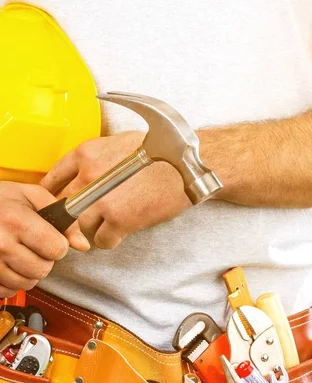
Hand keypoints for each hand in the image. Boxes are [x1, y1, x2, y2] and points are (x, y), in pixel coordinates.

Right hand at [0, 182, 89, 296]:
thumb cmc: (1, 200)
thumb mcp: (33, 196)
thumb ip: (64, 219)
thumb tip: (83, 245)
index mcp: (16, 221)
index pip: (56, 249)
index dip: (59, 245)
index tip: (50, 238)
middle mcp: (0, 243)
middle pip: (42, 270)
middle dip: (44, 260)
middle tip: (33, 246)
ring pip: (26, 283)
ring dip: (29, 272)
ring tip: (20, 254)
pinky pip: (7, 291)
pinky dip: (12, 282)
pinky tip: (8, 265)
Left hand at [41, 131, 191, 249]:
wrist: (189, 166)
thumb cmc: (163, 152)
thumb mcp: (121, 142)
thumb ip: (96, 158)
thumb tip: (83, 174)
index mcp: (86, 153)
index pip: (52, 180)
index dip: (54, 195)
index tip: (58, 204)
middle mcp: (88, 176)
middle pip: (65, 206)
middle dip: (76, 213)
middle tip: (91, 215)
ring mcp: (101, 200)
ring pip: (80, 226)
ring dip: (95, 227)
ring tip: (113, 220)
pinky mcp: (119, 220)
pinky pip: (102, 240)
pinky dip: (112, 238)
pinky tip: (124, 229)